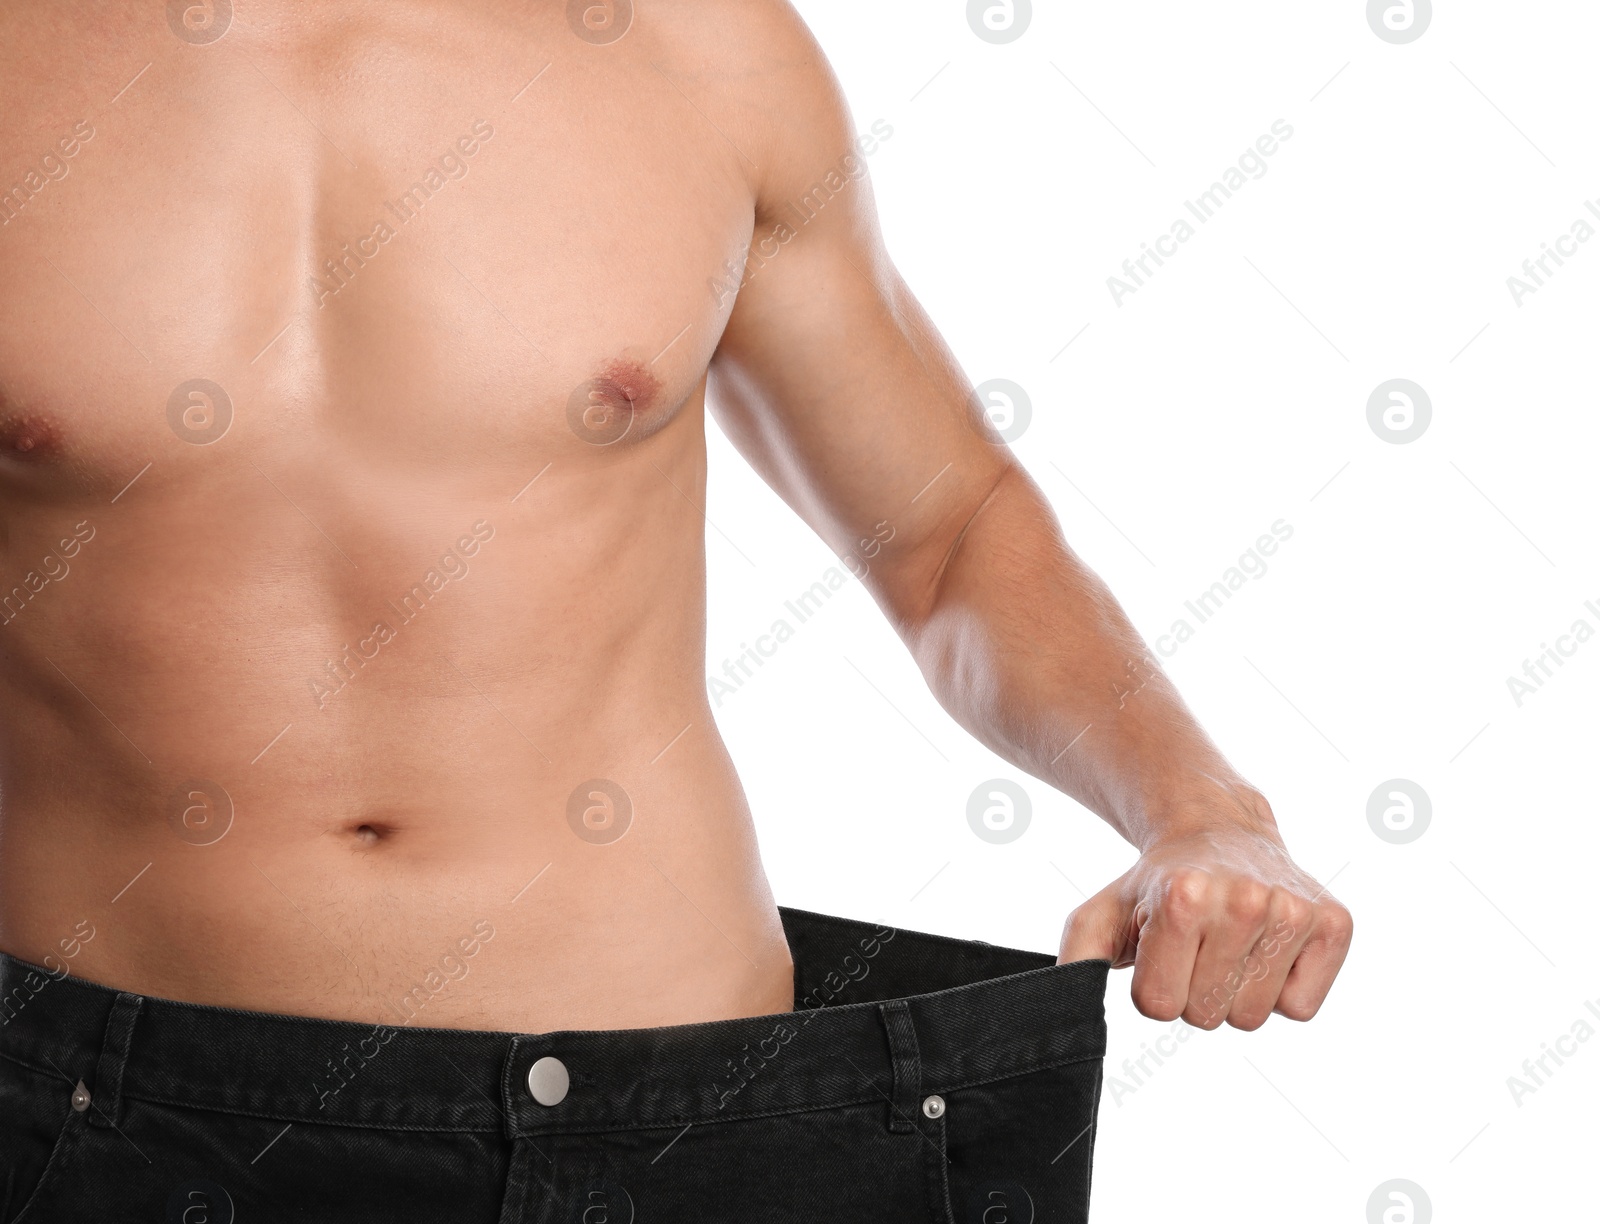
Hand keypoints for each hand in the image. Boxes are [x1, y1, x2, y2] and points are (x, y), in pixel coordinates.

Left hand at [1057, 797, 1352, 1029]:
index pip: (1158, 1006)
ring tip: (1229, 943)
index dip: (1154, 985)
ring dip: (1236, 991)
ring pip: (1253, 1017)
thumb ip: (1075, 959)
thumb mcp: (1103, 913)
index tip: (1161, 948)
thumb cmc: (1157, 884)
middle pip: (1206, 1015)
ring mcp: (1294, 910)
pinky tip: (1266, 946)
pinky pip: (1301, 1008)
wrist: (1217, 830)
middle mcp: (1245, 899)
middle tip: (1197, 944)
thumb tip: (1064, 1002)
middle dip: (1193, 990)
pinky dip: (1282, 989)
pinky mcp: (1335, 922)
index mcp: (1183, 897)